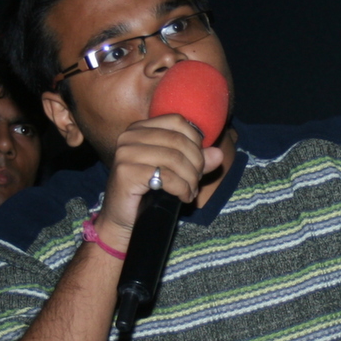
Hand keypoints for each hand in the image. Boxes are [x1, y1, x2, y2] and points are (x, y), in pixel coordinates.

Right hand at [92, 115, 224, 253]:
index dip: (195, 141)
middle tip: (196, 181)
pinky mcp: (126, 173)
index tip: (198, 162)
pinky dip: (182, 189)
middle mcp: (129, 137)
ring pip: (174, 159)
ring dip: (191, 179)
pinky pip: (167, 177)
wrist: (122, 219)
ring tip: (191, 191)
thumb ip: (195, 160)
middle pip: (178, 141)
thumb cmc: (148, 193)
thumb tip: (218, 154)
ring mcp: (125, 153)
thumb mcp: (175, 171)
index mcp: (139, 128)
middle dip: (196, 163)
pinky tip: (184, 197)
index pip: (177, 121)